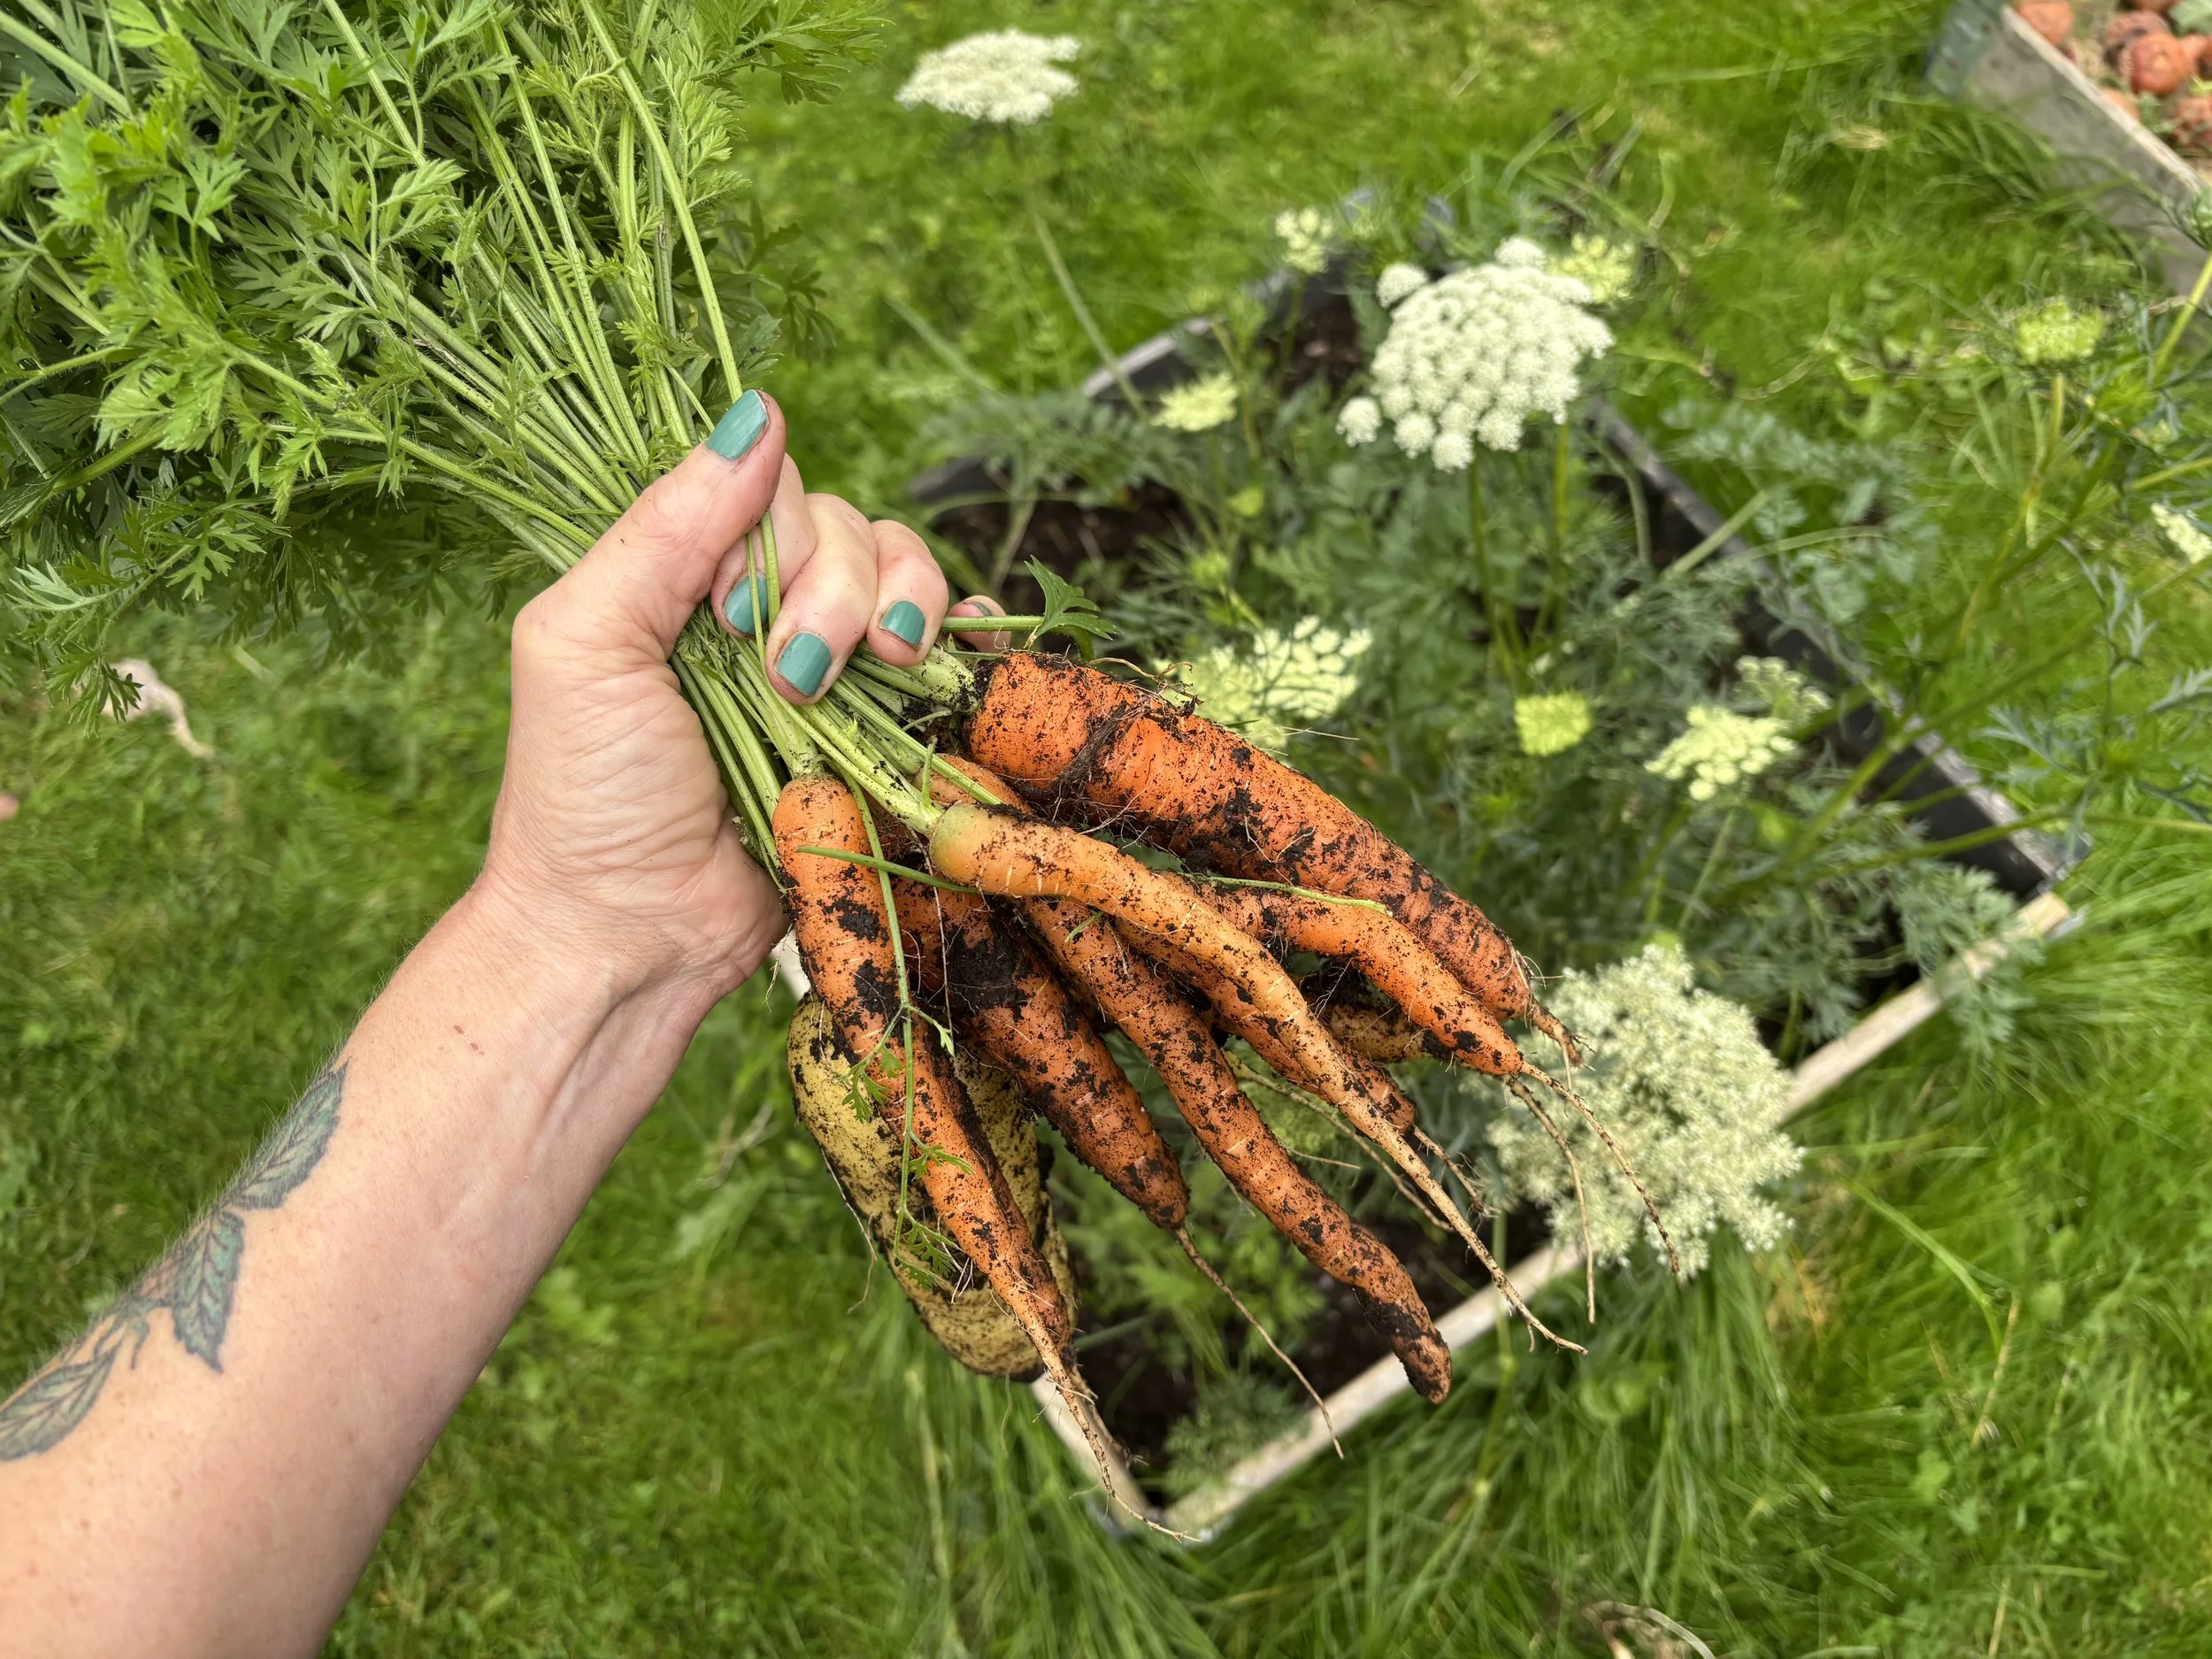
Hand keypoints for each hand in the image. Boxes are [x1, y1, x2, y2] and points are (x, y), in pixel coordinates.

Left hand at [474, 392, 1007, 999]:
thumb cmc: (586, 795)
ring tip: (867, 679)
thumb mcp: (588, 642)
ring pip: (906, 578)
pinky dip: (966, 638)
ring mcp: (830, 672)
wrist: (633, 935)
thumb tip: (759, 412)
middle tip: (793, 678)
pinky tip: (952, 656)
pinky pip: (952, 654)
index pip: (770, 491)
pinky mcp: (881, 734)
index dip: (775, 541)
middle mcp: (762, 609)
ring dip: (899, 612)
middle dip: (835, 591)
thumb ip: (666, 529)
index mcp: (686, 576)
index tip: (732, 624)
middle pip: (849, 528)